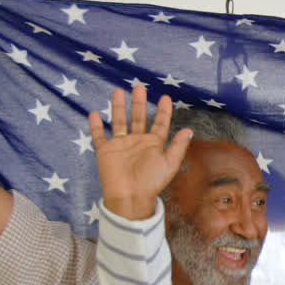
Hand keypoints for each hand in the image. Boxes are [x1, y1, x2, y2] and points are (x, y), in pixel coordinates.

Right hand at [89, 86, 192, 220]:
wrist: (130, 198)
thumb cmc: (152, 183)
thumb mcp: (169, 164)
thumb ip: (178, 147)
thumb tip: (189, 130)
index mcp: (153, 144)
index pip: (159, 123)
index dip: (163, 111)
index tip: (165, 97)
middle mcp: (137, 142)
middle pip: (138, 117)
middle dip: (139, 103)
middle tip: (139, 87)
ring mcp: (121, 145)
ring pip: (118, 121)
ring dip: (117, 107)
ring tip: (118, 91)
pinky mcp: (105, 151)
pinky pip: (99, 135)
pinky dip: (96, 125)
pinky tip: (95, 113)